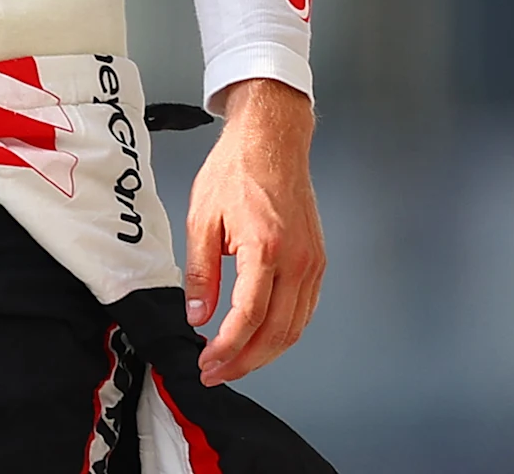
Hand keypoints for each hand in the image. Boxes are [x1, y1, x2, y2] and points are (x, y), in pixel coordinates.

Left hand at [182, 77, 323, 383]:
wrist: (271, 141)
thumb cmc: (237, 170)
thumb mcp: (202, 218)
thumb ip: (201, 271)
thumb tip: (196, 313)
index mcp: (265, 247)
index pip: (249, 316)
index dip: (227, 348)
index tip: (207, 363)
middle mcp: (297, 260)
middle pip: (278, 333)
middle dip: (246, 361)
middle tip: (217, 372)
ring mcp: (313, 263)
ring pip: (296, 327)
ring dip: (265, 352)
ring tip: (234, 362)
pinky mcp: (317, 261)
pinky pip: (304, 310)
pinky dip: (284, 332)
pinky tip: (261, 337)